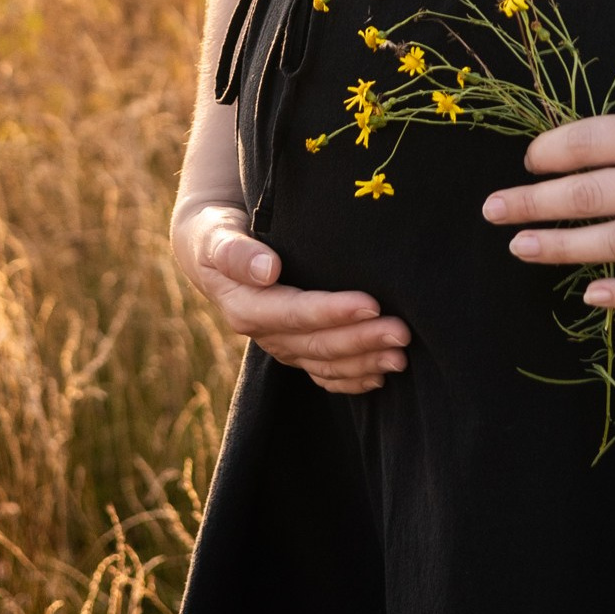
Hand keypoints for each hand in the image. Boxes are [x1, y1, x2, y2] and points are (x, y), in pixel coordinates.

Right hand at [172, 200, 409, 394]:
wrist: (213, 251)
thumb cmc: (218, 234)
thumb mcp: (216, 235)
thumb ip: (236, 252)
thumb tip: (267, 269)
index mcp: (247, 306)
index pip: (295, 314)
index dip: (332, 312)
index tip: (371, 304)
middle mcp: (265, 333)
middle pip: (317, 344)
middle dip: (361, 340)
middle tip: (402, 333)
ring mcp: (281, 346)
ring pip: (325, 364)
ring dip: (364, 363)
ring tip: (401, 358)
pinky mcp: (294, 350)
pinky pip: (323, 375)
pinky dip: (351, 380)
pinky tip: (378, 377)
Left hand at [481, 98, 614, 310]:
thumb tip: (554, 157)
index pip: (591, 143)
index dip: (549, 152)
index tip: (526, 160)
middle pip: (591, 195)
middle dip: (533, 203)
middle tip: (493, 209)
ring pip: (614, 242)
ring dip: (561, 246)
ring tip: (520, 246)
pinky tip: (588, 295)